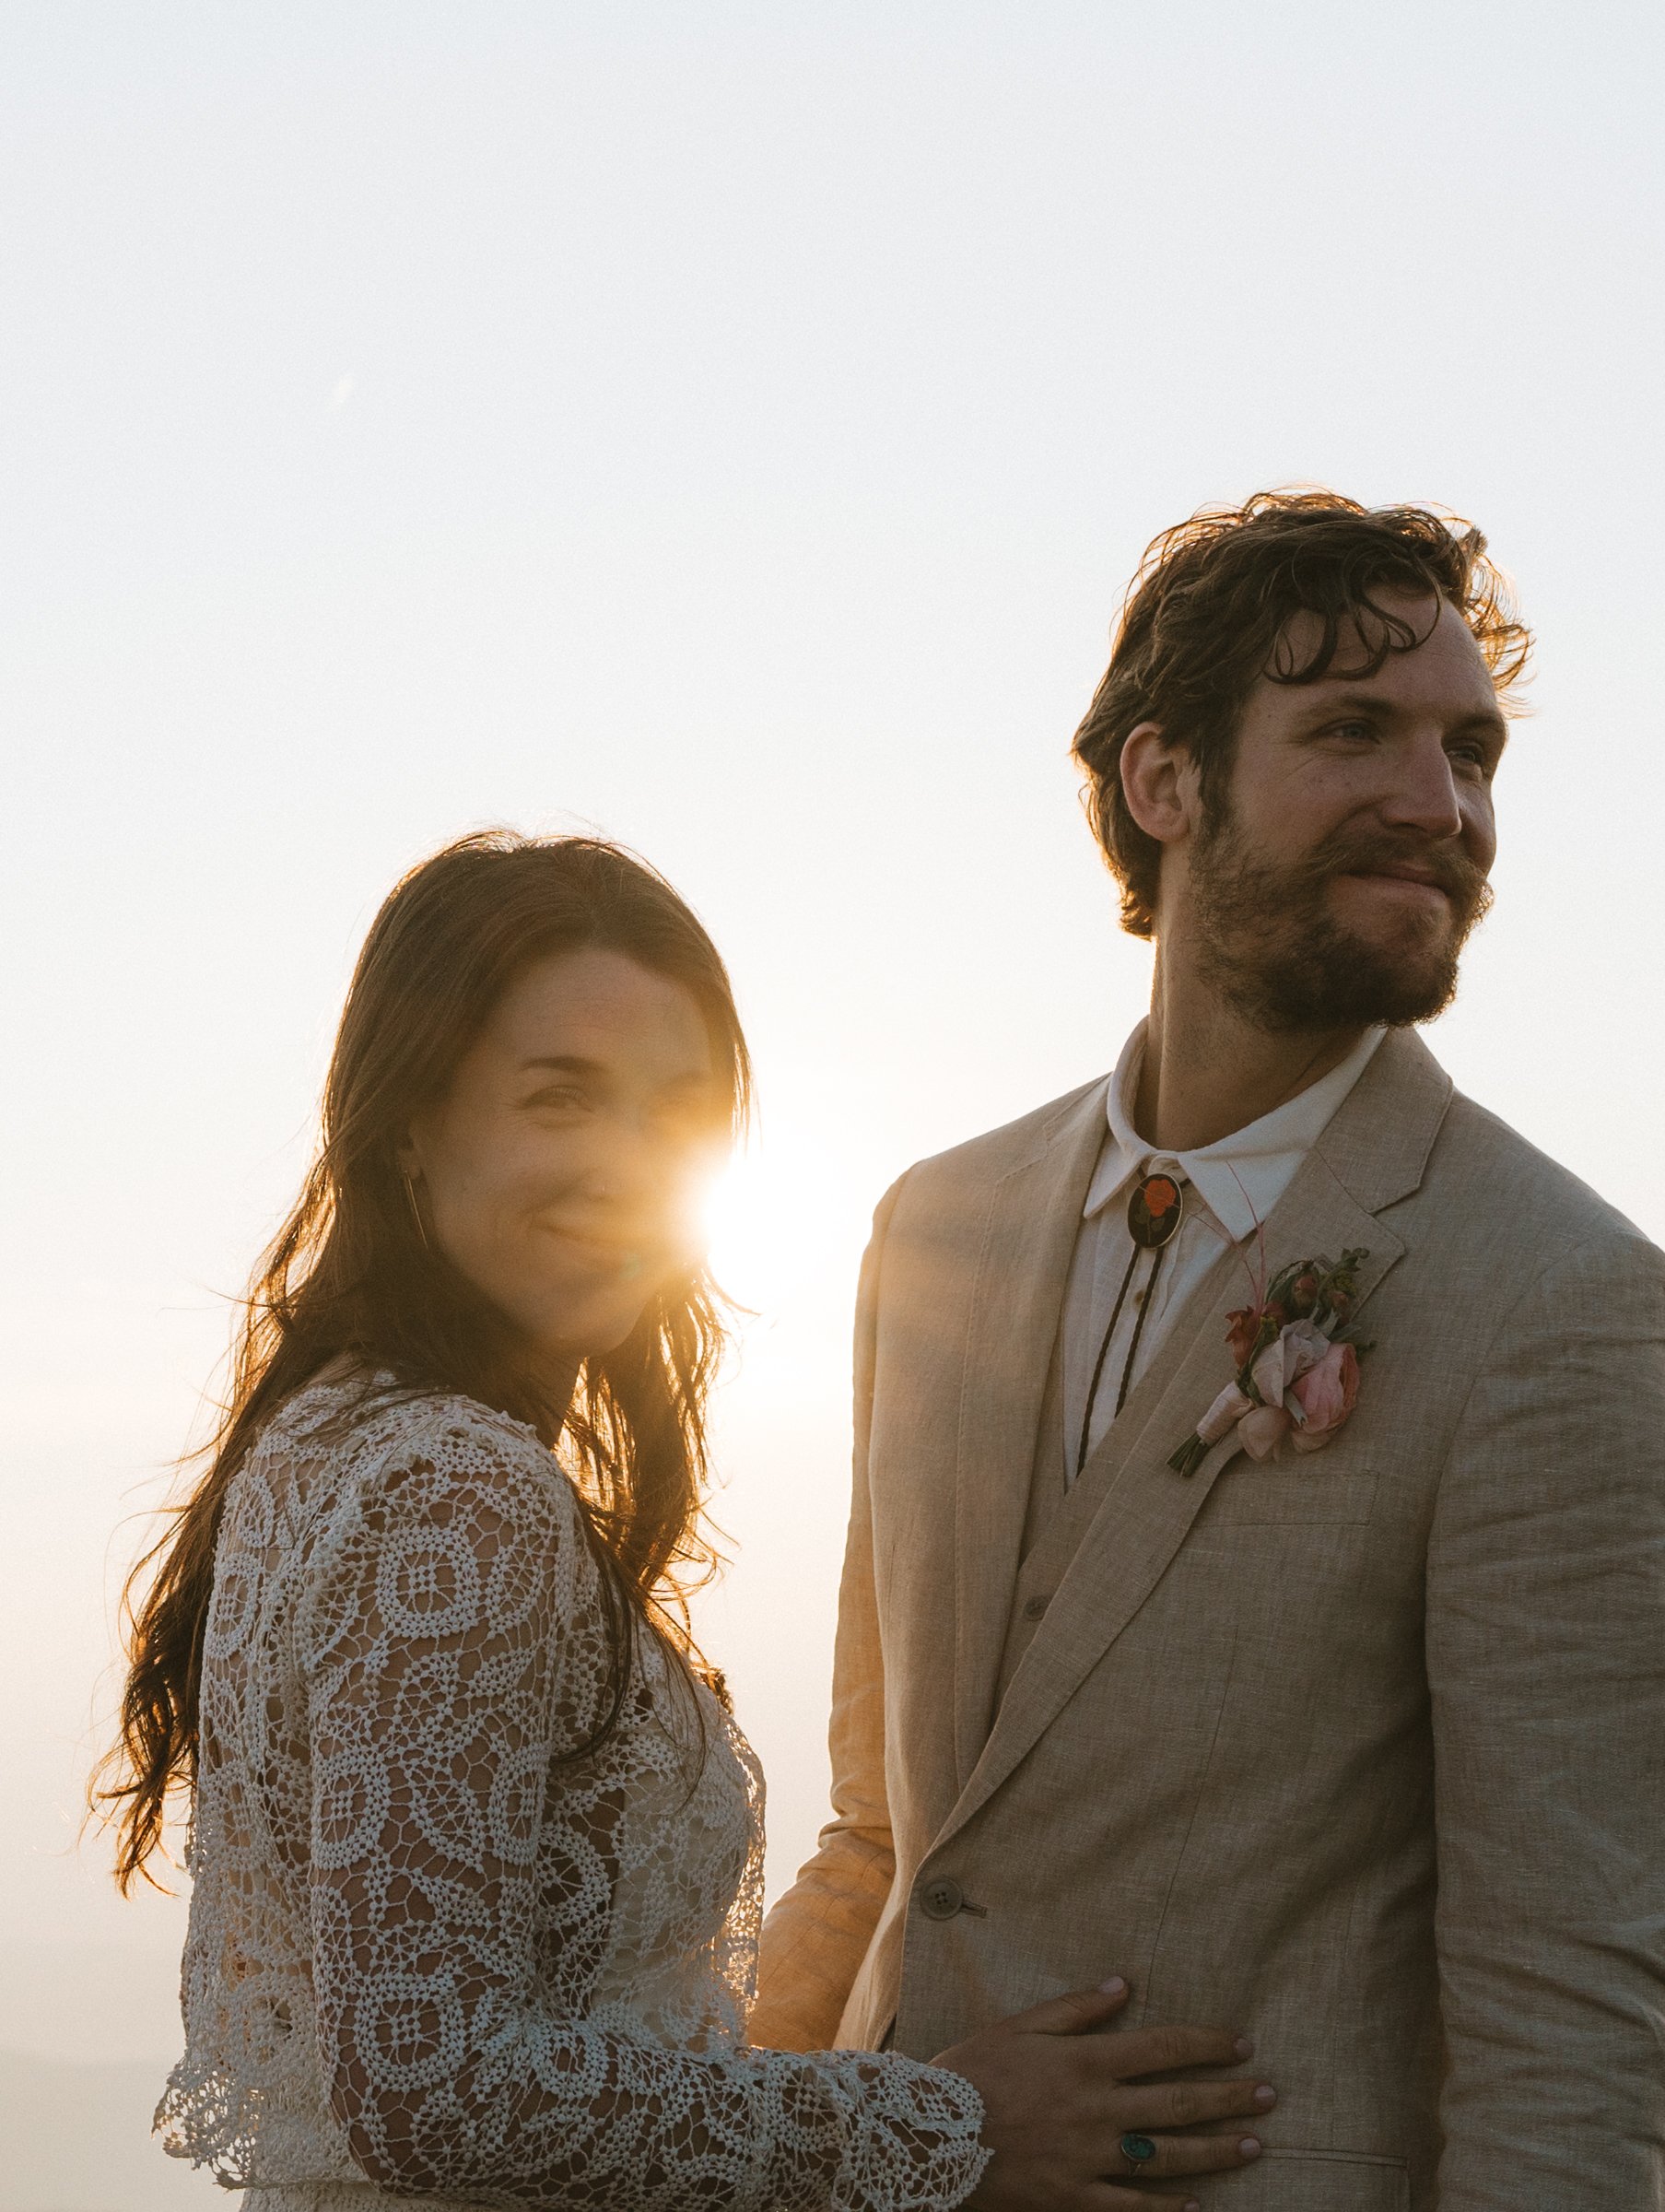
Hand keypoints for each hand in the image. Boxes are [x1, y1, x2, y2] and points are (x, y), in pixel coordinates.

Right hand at [935, 1978, 1272, 2210]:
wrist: (930, 2136)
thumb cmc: (973, 2072)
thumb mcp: (1020, 2025)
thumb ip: (1076, 2008)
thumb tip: (1125, 1985)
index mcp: (1086, 2062)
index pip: (1162, 2049)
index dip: (1207, 2046)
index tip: (1242, 2045)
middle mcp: (1097, 2111)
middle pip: (1177, 2104)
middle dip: (1228, 2098)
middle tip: (1269, 2096)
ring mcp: (1089, 2159)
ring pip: (1167, 2157)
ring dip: (1216, 2151)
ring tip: (1254, 2146)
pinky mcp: (1074, 2198)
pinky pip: (1132, 2208)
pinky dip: (1167, 2209)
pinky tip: (1198, 2208)